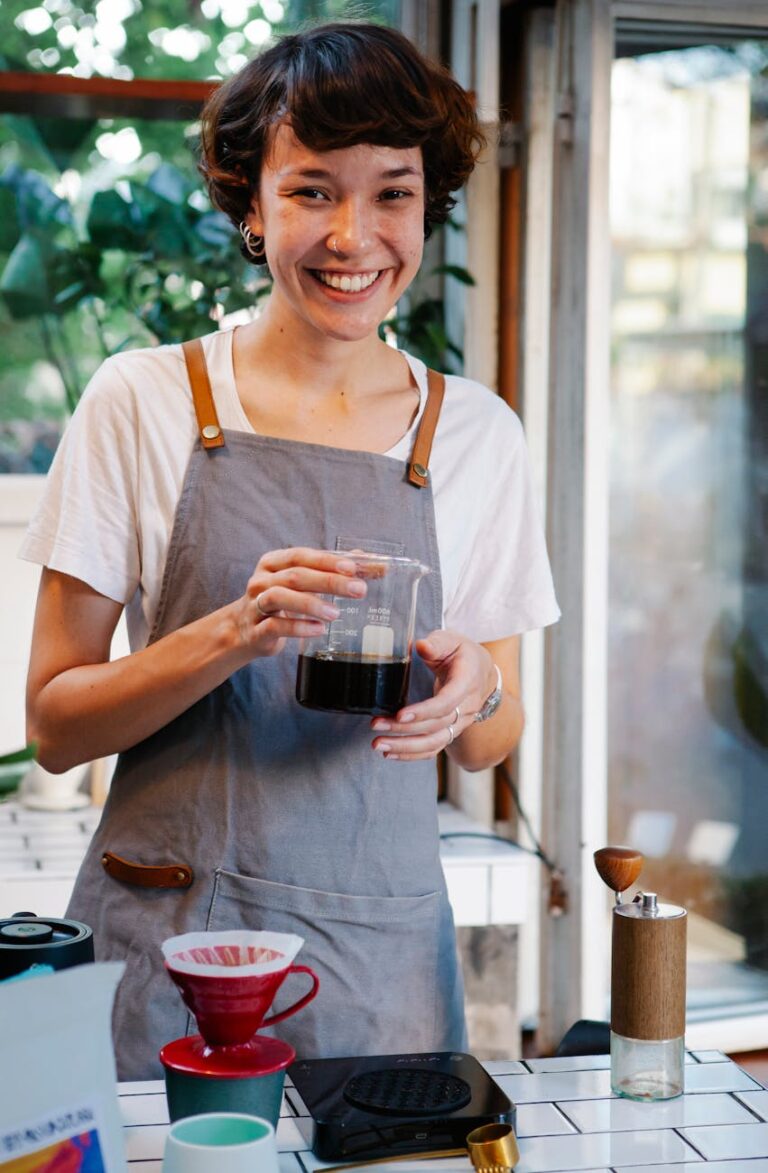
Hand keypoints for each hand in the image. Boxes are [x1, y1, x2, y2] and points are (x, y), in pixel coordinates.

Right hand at [233, 547, 365, 656]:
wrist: (244, 631)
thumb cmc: (279, 602)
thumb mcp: (298, 583)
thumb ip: (328, 570)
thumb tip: (367, 560)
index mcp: (272, 563)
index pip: (301, 556)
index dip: (326, 561)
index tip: (352, 568)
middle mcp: (261, 580)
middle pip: (295, 576)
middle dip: (329, 582)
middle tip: (358, 590)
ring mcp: (255, 605)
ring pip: (280, 598)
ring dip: (311, 604)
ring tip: (336, 613)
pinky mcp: (256, 631)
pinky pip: (275, 626)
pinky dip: (298, 627)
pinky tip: (318, 629)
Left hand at [370, 630, 497, 760]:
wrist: (480, 672)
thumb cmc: (461, 653)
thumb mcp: (451, 640)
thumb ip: (436, 643)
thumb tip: (421, 646)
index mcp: (467, 682)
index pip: (447, 703)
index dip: (425, 711)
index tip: (401, 714)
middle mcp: (467, 707)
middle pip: (437, 725)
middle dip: (404, 729)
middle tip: (376, 725)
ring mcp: (460, 723)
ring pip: (434, 742)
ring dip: (405, 746)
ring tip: (378, 744)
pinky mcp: (451, 732)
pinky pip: (433, 748)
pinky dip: (411, 754)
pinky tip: (390, 753)